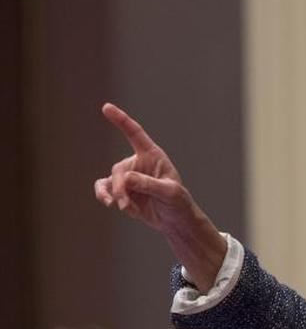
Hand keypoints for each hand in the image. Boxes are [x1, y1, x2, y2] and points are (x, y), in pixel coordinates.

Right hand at [95, 103, 225, 290]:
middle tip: (126, 205)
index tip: (107, 107)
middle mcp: (138, 163)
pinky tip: (112, 205)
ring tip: (125, 209)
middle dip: (121, 188)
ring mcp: (127, 177)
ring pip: (110, 181)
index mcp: (152, 155)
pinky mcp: (120, 190)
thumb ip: (149, 184)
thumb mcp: (169, 193)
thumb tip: (125, 178)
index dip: (121, 120)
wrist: (175, 220)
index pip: (134, 133)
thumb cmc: (178, 203)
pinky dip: (106, 197)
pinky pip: (104, 189)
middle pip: (119, 170)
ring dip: (114, 196)